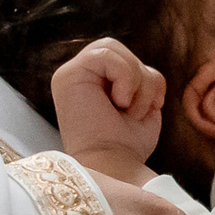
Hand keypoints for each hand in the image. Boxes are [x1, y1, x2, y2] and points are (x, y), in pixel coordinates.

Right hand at [52, 38, 163, 181]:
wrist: (115, 166)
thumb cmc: (127, 143)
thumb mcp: (141, 103)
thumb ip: (139, 79)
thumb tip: (147, 69)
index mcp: (92, 81)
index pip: (122, 56)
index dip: (144, 77)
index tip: (146, 109)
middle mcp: (77, 75)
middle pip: (117, 48)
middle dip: (139, 77)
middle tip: (133, 109)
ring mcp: (69, 74)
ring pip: (113, 48)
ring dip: (134, 80)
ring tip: (127, 108)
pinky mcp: (66, 76)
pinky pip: (105, 55)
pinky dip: (125, 78)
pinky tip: (120, 103)